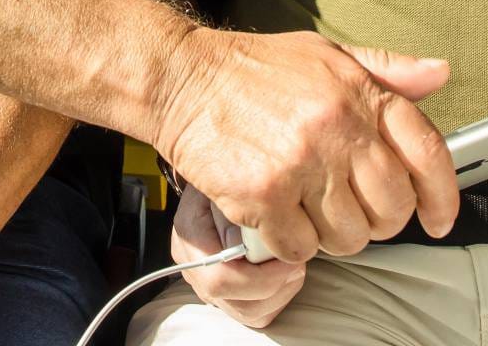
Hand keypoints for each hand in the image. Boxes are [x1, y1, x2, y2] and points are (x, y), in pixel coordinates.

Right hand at [152, 28, 457, 264]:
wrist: (182, 77)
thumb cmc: (254, 69)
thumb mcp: (326, 54)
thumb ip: (387, 69)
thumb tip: (440, 73)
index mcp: (359, 92)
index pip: (427, 152)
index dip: (443, 195)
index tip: (439, 218)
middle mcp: (336, 126)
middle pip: (391, 208)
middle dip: (378, 220)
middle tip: (351, 209)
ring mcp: (301, 162)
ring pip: (349, 237)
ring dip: (331, 234)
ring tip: (307, 207)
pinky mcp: (263, 194)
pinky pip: (300, 248)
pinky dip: (290, 243)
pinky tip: (277, 214)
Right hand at [172, 187, 306, 328]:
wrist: (217, 173)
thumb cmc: (227, 172)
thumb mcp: (230, 179)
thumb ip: (239, 205)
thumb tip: (253, 241)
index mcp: (190, 236)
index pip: (219, 279)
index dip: (261, 278)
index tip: (291, 259)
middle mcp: (194, 267)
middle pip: (239, 304)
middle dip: (278, 286)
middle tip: (298, 260)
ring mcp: (209, 284)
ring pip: (251, 314)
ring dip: (281, 292)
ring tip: (292, 264)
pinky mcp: (228, 293)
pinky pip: (258, 314)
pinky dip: (277, 298)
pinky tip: (284, 272)